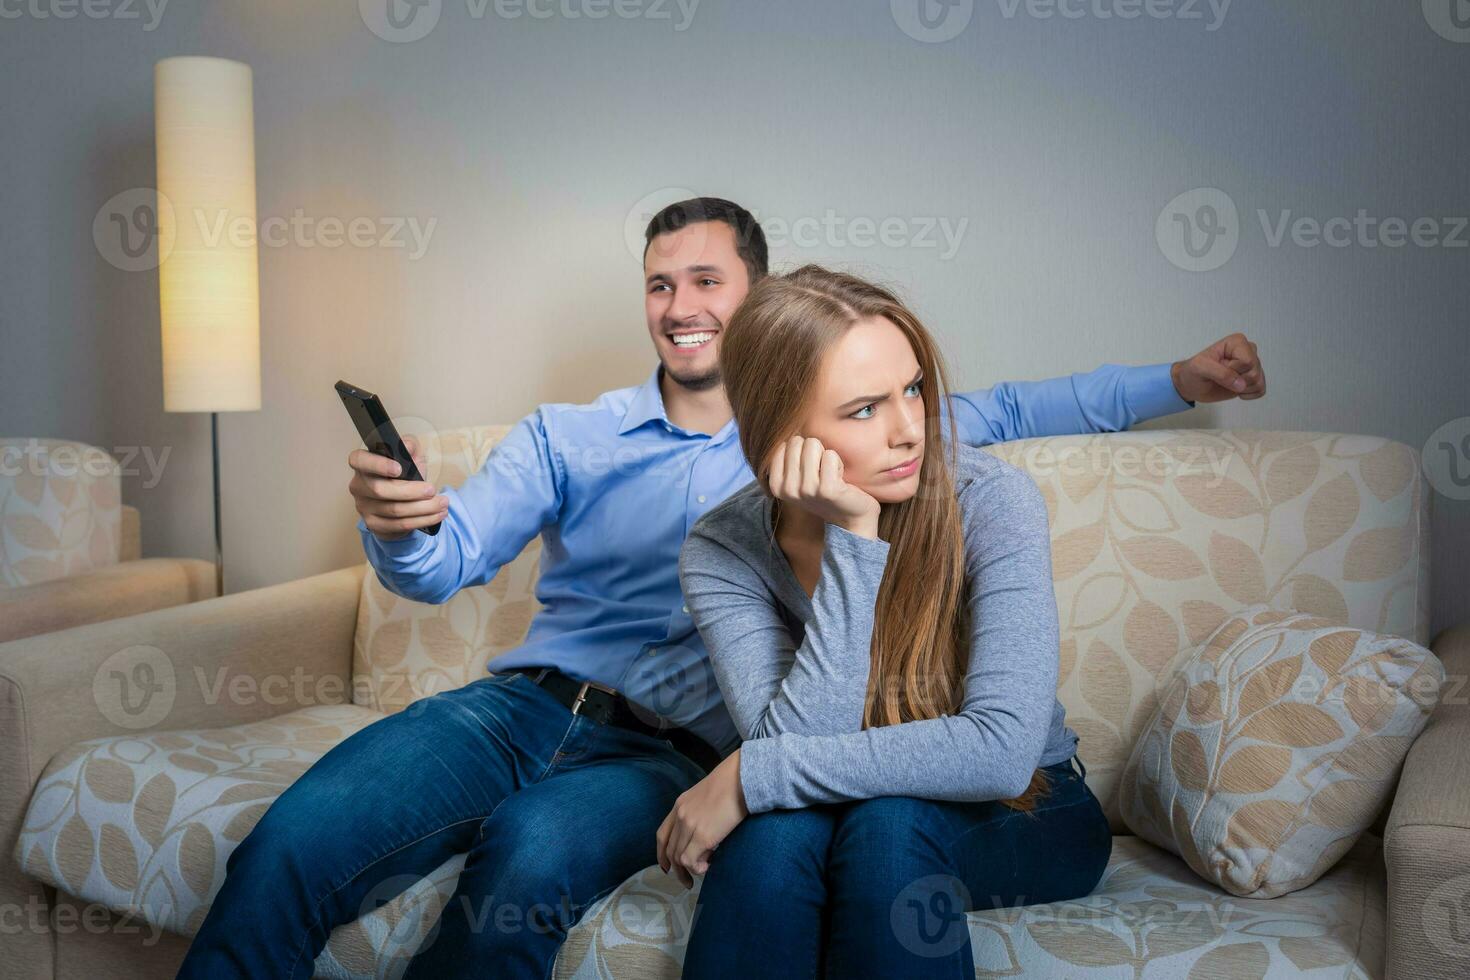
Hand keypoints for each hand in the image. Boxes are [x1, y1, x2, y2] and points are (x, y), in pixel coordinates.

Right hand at [347, 434, 446, 540]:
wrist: (403, 501)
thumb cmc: (404, 474)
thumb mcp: (410, 456)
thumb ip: (409, 446)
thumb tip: (407, 446)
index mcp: (363, 465)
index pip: (359, 460)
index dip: (377, 464)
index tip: (399, 469)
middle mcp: (358, 486)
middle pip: (381, 490)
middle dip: (411, 491)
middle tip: (432, 490)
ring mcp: (364, 507)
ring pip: (394, 510)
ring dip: (423, 508)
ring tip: (442, 503)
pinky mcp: (374, 525)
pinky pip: (399, 525)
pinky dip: (422, 520)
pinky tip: (437, 515)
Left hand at [656, 748, 748, 888]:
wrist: (741, 778)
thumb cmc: (731, 785)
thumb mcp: (706, 797)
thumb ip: (698, 816)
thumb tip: (703, 841)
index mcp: (680, 805)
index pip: (662, 834)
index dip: (662, 854)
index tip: (667, 867)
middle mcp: (680, 816)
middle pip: (670, 850)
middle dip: (677, 870)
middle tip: (687, 881)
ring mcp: (690, 826)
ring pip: (679, 858)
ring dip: (688, 871)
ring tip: (703, 870)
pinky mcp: (703, 836)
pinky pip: (690, 861)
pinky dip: (697, 868)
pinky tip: (708, 865)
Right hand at [765, 435, 880, 538]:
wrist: (851, 517)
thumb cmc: (825, 491)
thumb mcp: (799, 478)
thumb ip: (788, 458)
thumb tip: (787, 426)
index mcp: (776, 485)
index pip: (784, 444)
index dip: (801, 451)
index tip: (809, 471)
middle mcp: (788, 489)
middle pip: (797, 441)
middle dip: (814, 452)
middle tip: (821, 474)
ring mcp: (807, 490)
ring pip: (813, 444)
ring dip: (826, 456)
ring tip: (830, 475)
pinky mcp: (827, 489)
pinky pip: (830, 455)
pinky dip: (838, 463)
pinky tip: (840, 480)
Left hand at [1171, 333, 1265, 403]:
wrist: (1192, 385)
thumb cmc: (1194, 371)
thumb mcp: (1200, 368)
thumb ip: (1220, 373)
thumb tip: (1241, 385)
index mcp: (1237, 342)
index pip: (1247, 361)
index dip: (1233, 370)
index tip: (1219, 368)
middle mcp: (1248, 351)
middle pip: (1254, 372)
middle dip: (1236, 380)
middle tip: (1221, 377)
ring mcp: (1253, 365)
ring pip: (1258, 382)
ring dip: (1241, 388)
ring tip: (1227, 383)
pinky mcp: (1254, 379)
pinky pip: (1261, 390)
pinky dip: (1247, 394)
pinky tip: (1235, 390)